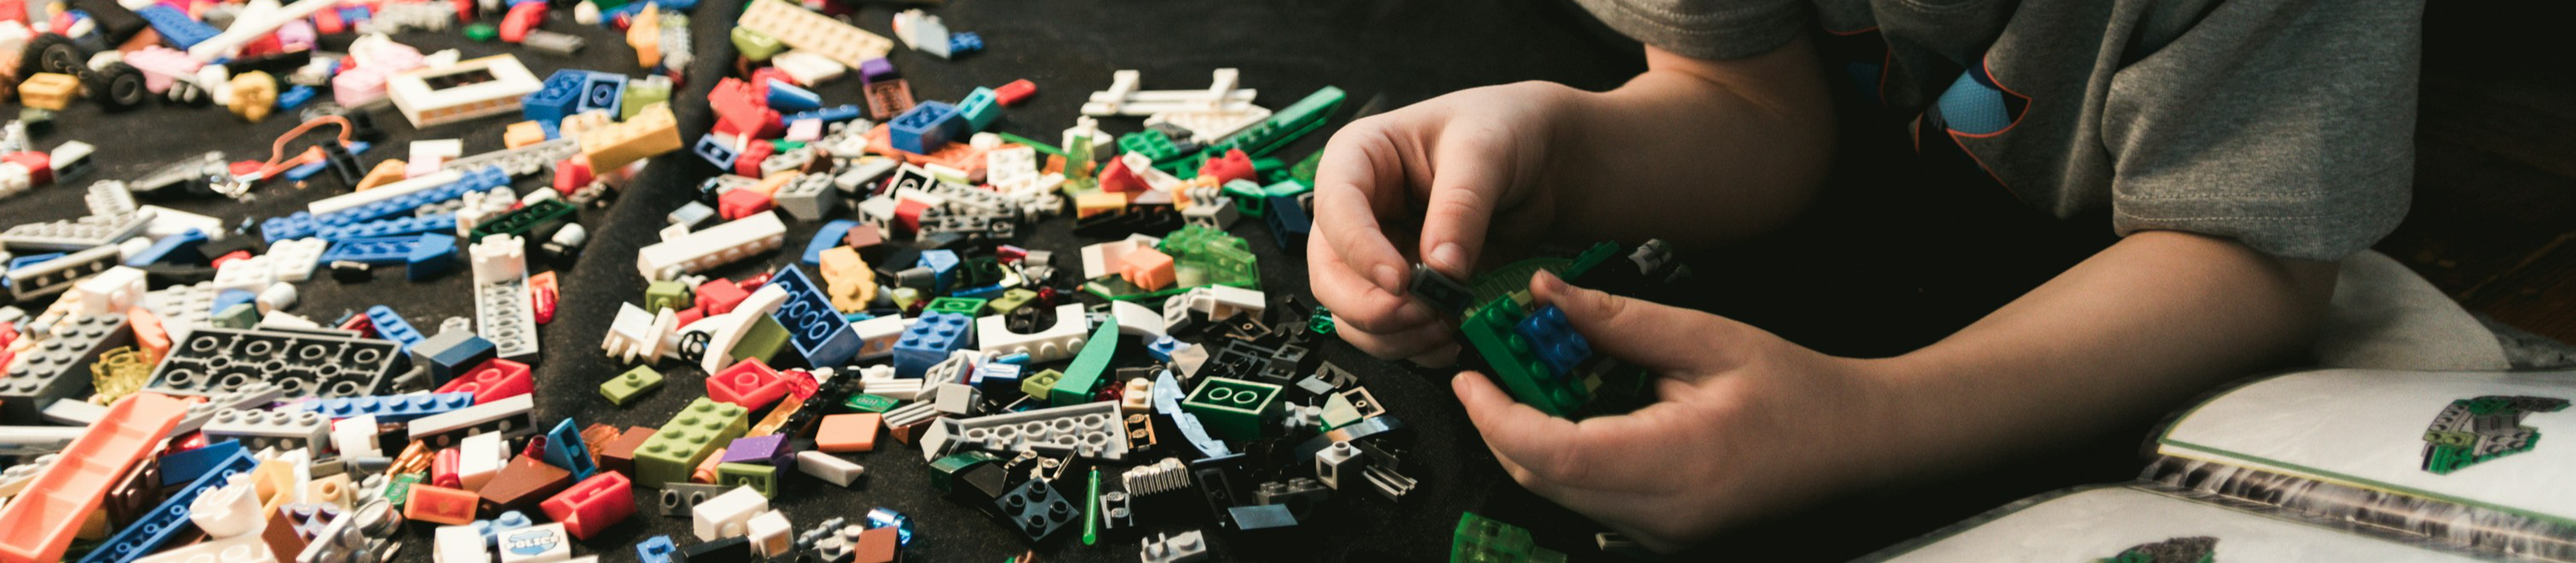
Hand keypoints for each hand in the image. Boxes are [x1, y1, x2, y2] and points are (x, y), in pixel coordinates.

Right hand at [1308, 82, 1578, 363]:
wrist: (1540, 160)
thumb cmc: (1502, 129)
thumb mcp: (1484, 151)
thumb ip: (1461, 206)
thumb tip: (1441, 268)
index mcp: (1359, 160)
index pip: (1335, 210)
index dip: (1359, 251)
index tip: (1399, 280)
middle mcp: (1358, 212)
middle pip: (1329, 275)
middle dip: (1371, 307)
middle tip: (1423, 314)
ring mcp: (1378, 254)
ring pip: (1352, 314)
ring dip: (1394, 335)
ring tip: (1445, 327)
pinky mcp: (1405, 288)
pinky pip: (1390, 331)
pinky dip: (1414, 346)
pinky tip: (1449, 340)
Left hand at [1454, 271, 1896, 551]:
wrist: (1856, 442)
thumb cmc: (1797, 390)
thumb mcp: (1708, 336)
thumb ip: (1619, 320)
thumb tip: (1544, 294)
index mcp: (1678, 462)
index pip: (1555, 454)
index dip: (1498, 418)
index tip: (1470, 377)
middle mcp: (1663, 512)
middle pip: (1543, 479)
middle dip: (1501, 424)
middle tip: (1488, 369)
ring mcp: (1662, 532)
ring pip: (1559, 492)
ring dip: (1529, 439)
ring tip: (1531, 380)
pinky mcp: (1662, 532)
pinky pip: (1588, 497)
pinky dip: (1563, 456)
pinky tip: (1573, 411)